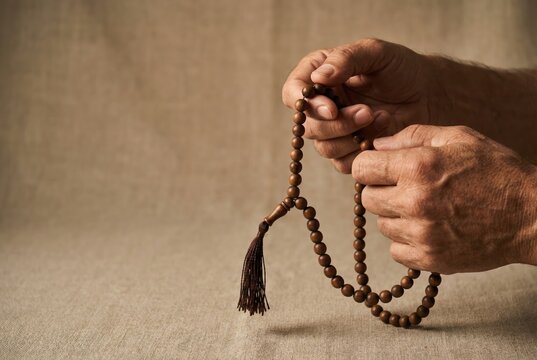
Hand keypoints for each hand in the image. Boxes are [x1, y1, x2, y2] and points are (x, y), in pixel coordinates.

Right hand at [282, 38, 435, 172]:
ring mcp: (335, 131)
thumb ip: (346, 59)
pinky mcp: (350, 151)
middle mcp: (321, 105)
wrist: (430, 94)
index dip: (306, 105)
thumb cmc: (402, 69)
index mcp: (318, 76)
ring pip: (325, 148)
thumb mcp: (376, 53)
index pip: (293, 92)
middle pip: (308, 126)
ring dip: (351, 137)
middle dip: (337, 124)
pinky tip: (384, 133)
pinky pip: (344, 163)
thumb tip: (318, 77)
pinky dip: (363, 152)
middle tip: (367, 112)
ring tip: (381, 118)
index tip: (332, 108)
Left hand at [352, 124, 536, 273]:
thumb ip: (413, 136)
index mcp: (418, 167)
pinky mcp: (430, 259)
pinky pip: (395, 251)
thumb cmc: (497, 171)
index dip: (369, 167)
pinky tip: (428, 229)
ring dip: (396, 217)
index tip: (380, 169)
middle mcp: (414, 201)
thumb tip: (378, 145)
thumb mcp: (459, 138)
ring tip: (425, 209)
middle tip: (405, 189)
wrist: (532, 216)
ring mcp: (421, 234)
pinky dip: (406, 241)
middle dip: (381, 191)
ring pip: (382, 225)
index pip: (361, 169)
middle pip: (367, 199)